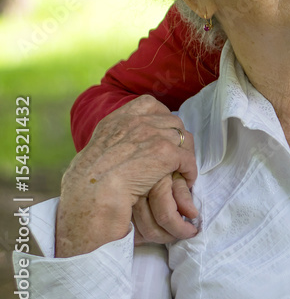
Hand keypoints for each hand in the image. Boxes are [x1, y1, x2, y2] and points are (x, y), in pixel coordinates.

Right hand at [56, 95, 196, 256]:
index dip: (161, 117)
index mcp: (119, 119)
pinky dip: (190, 170)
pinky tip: (188, 181)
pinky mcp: (166, 153)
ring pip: (183, 139)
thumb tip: (124, 146)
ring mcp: (153, 135)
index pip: (150, 104)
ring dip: (186, 154)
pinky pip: (188, 159)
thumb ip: (114, 139)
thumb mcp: (98, 148)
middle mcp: (137, 122)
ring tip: (183, 168)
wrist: (92, 194)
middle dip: (178, 137)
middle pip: (172, 121)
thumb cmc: (89, 181)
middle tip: (179, 154)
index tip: (164, 130)